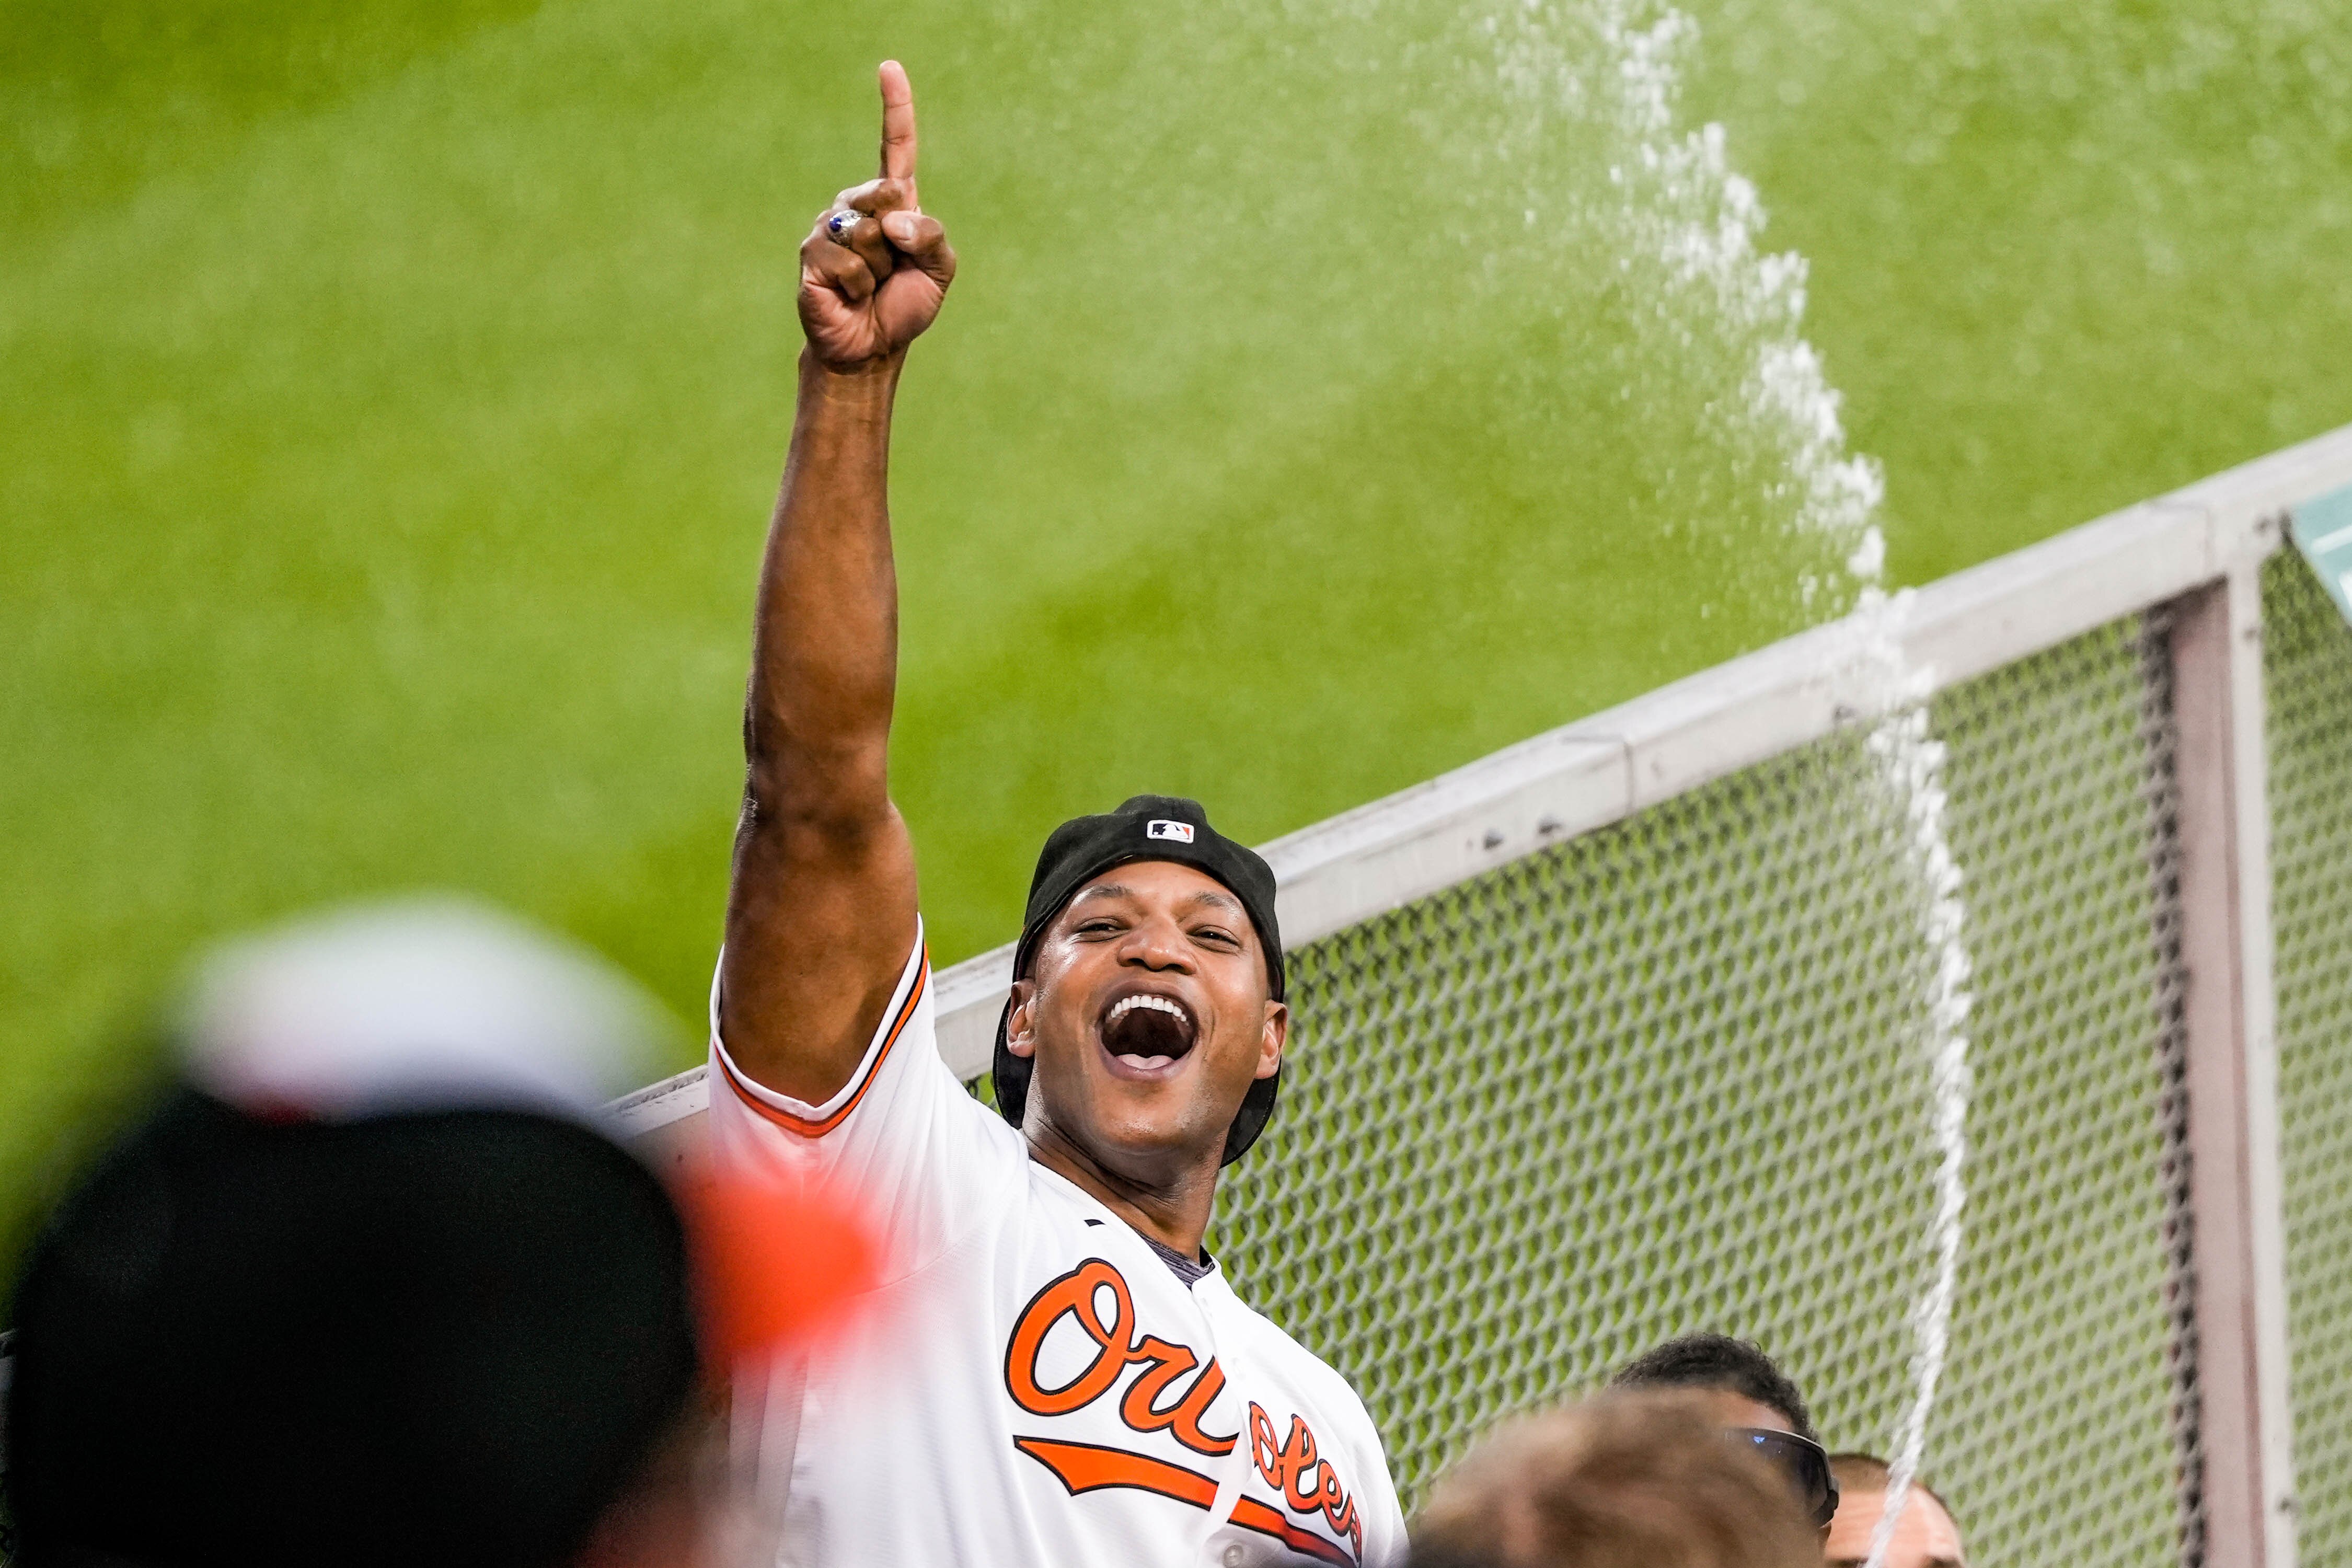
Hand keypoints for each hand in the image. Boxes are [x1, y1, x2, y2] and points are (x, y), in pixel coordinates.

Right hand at [798, 61, 956, 370]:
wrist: (873, 347)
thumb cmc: (905, 306)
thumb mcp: (940, 270)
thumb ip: (930, 235)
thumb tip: (892, 218)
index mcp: (893, 202)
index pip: (896, 146)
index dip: (895, 107)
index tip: (890, 68)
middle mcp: (857, 205)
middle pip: (886, 194)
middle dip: (900, 239)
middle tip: (893, 269)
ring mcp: (829, 227)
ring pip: (868, 232)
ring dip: (881, 269)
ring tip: (872, 286)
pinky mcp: (812, 254)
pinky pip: (848, 261)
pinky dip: (861, 285)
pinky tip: (853, 296)